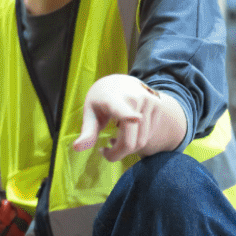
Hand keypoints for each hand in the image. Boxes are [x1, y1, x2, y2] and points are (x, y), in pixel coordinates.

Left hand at [72, 74, 186, 160]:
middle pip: (131, 140)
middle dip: (117, 153)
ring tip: (113, 141)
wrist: (120, 82)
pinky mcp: (158, 107)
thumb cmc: (101, 99)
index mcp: (113, 98)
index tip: (135, 118)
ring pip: (141, 142)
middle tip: (104, 151)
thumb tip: (77, 148)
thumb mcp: (90, 112)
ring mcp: (149, 102)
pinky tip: (126, 135)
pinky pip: (148, 136)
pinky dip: (137, 143)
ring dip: (126, 149)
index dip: (127, 114)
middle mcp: (135, 98)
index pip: (121, 107)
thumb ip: (87, 131)